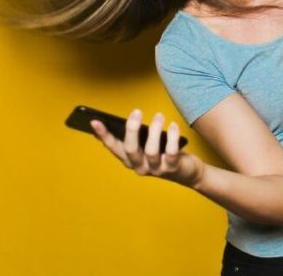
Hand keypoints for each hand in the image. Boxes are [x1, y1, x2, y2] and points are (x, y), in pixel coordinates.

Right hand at [90, 109, 204, 188]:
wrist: (187, 172)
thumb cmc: (164, 153)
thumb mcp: (147, 144)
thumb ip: (137, 136)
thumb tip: (129, 118)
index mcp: (130, 159)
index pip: (113, 147)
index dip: (104, 135)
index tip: (94, 121)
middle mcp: (139, 166)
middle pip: (130, 149)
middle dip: (131, 129)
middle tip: (137, 111)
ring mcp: (155, 169)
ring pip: (151, 151)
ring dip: (154, 130)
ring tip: (159, 115)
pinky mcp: (172, 168)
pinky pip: (171, 153)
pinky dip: (172, 137)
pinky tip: (173, 125)